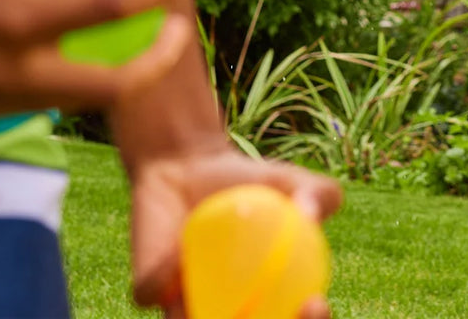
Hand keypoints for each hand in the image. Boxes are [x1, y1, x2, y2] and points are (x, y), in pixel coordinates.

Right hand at [0, 0, 193, 113]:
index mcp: (12, 22)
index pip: (106, 9)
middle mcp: (8, 74)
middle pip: (109, 86)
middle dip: (158, 61)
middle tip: (180, 24)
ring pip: (81, 98)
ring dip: (125, 75)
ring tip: (149, 38)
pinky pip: (50, 96)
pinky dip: (83, 76)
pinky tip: (98, 44)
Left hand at [130, 144, 343, 317]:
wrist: (191, 163)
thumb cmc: (249, 179)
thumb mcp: (291, 181)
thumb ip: (319, 193)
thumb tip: (311, 214)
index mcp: (265, 301)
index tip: (315, 303)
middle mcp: (225, 314)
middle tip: (274, 316)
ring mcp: (184, 308)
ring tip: (222, 295)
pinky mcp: (149, 290)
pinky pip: (153, 293)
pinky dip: (166, 277)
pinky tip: (178, 254)